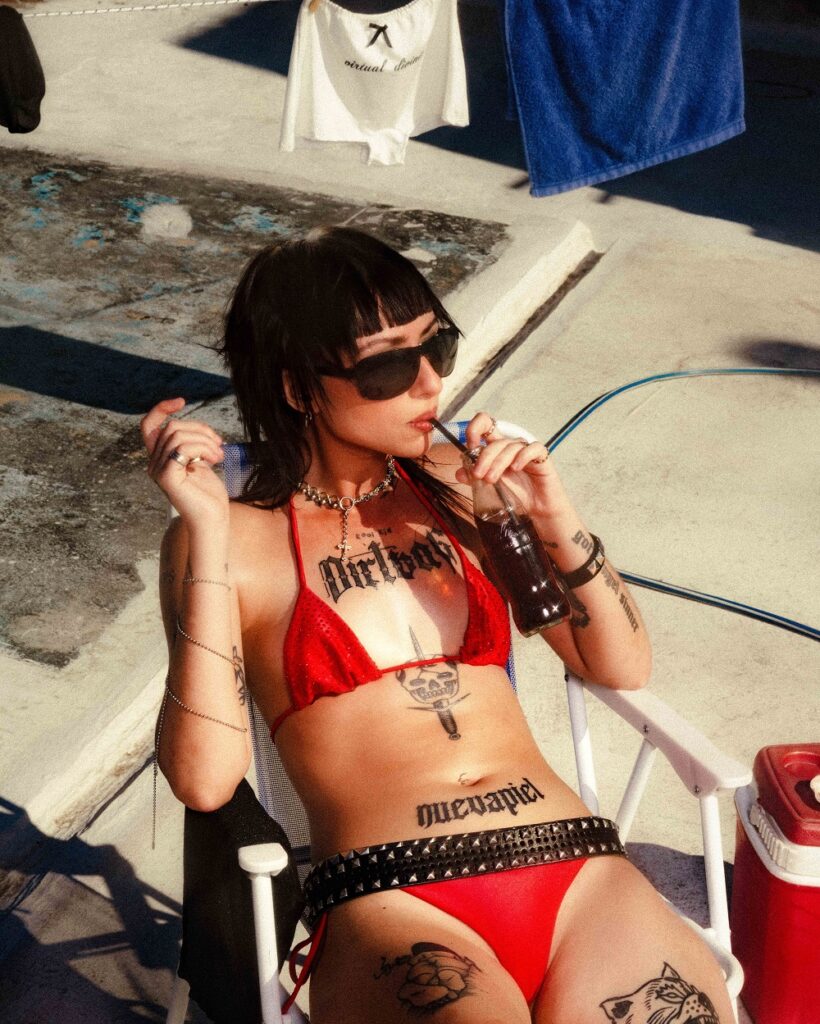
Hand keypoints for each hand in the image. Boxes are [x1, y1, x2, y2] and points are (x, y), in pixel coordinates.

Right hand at [140, 398, 228, 524]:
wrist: (212, 520)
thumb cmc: (209, 496)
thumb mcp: (200, 463)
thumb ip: (192, 445)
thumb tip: (195, 427)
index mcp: (160, 459)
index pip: (150, 426)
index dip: (161, 409)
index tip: (181, 401)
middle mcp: (154, 464)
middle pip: (172, 427)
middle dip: (200, 429)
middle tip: (219, 445)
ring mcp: (158, 471)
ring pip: (178, 435)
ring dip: (205, 440)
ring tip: (219, 455)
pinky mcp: (167, 477)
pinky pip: (182, 448)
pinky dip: (202, 448)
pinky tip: (214, 460)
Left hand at [455, 411, 565, 520]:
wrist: (537, 510)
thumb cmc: (516, 495)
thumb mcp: (490, 488)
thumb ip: (475, 478)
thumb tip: (459, 472)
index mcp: (496, 449)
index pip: (485, 425)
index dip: (475, 428)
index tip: (470, 444)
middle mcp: (510, 447)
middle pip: (495, 440)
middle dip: (484, 457)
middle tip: (478, 475)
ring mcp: (526, 451)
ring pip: (511, 446)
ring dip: (498, 462)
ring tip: (492, 479)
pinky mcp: (542, 457)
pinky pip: (533, 448)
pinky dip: (522, 456)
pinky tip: (516, 468)